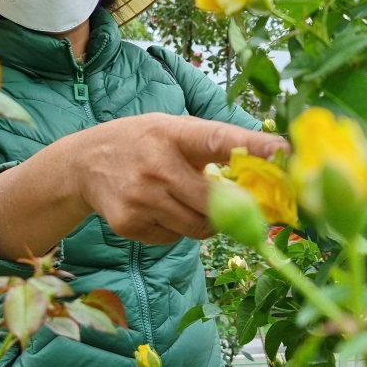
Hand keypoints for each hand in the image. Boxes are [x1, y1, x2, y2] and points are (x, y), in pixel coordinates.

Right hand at [75, 113, 288, 244]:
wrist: (84, 165)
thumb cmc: (142, 143)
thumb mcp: (171, 128)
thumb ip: (211, 144)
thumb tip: (266, 161)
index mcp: (172, 134)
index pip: (218, 140)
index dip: (252, 146)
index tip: (282, 152)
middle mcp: (156, 167)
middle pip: (216, 202)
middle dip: (232, 206)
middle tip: (235, 202)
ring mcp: (141, 199)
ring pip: (199, 227)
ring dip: (205, 220)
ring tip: (186, 200)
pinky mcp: (130, 225)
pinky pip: (175, 238)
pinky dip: (177, 229)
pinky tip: (160, 209)